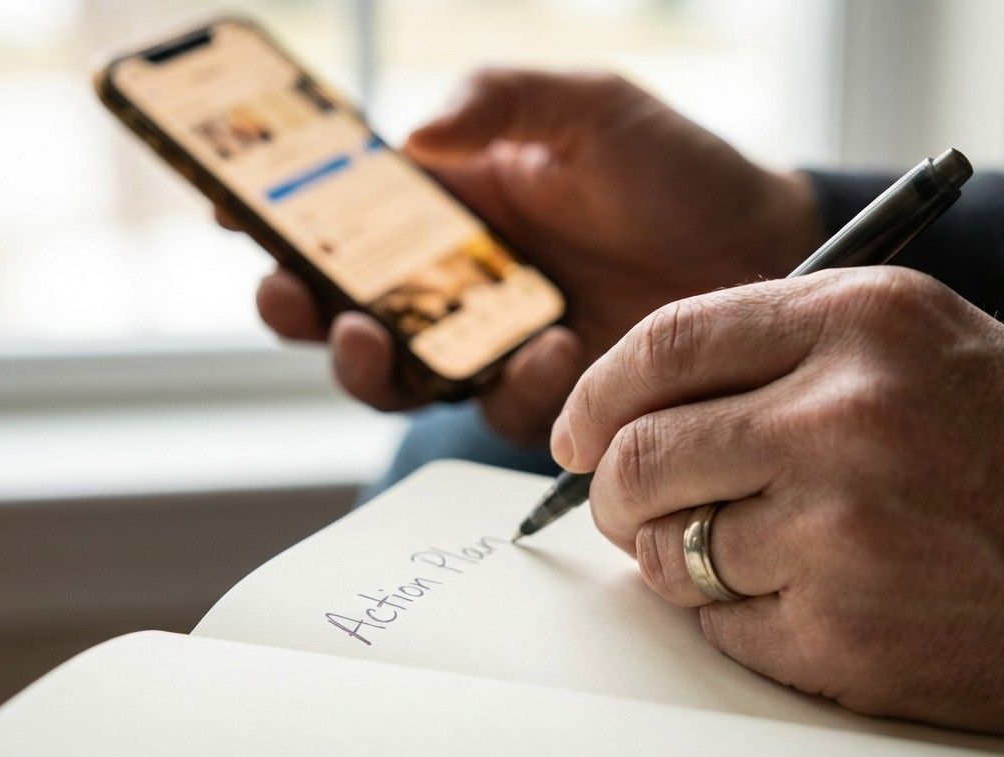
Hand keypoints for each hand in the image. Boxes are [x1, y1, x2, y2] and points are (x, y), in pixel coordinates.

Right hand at [230, 69, 820, 443]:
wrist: (770, 250)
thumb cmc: (681, 169)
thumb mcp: (590, 107)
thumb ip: (499, 103)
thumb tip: (409, 137)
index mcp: (455, 203)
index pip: (346, 212)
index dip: (282, 213)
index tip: (233, 209)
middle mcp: (462, 280)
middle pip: (344, 307)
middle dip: (298, 308)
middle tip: (292, 296)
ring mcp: (499, 342)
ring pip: (397, 375)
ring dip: (367, 363)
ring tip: (375, 336)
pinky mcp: (548, 394)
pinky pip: (497, 407)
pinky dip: (508, 385)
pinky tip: (548, 349)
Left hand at [552, 266, 1003, 739]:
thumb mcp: (919, 342)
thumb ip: (781, 349)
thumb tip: (635, 400)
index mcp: (860, 323)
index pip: (666, 344)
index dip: (596, 392)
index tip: (574, 429)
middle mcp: (845, 415)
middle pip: (641, 452)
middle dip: (610, 489)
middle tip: (622, 505)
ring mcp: (841, 528)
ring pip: (668, 548)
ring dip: (674, 557)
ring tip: (733, 552)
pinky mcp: (845, 631)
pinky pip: (719, 626)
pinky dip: (733, 618)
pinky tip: (798, 598)